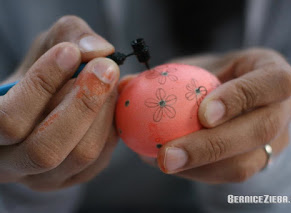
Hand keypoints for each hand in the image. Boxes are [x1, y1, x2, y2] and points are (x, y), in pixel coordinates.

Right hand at [0, 16, 119, 190]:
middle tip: (104, 68)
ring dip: (101, 113)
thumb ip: (68, 37)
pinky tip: (110, 103)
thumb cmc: (42, 74)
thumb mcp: (47, 47)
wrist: (47, 103)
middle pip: (45, 149)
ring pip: (79, 154)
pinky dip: (111, 126)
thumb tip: (98, 50)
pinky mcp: (73, 178)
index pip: (7, 120)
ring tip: (109, 81)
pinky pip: (100, 158)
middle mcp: (13, 164)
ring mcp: (44, 177)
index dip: (41, 85)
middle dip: (81, 103)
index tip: (69, 53)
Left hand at [139, 49, 290, 182]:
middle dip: (213, 145)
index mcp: (275, 75)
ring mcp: (277, 140)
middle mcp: (284, 108)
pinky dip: (199, 172)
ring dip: (201, 167)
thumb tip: (125, 85)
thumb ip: (165, 75)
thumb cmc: (209, 78)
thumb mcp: (194, 66)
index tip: (204, 114)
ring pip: (247, 162)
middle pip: (261, 130)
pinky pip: (230, 175)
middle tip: (169, 154)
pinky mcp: (260, 162)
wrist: (229, 100)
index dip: (241, 97)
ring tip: (164, 163)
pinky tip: (173, 165)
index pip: (275, 82)